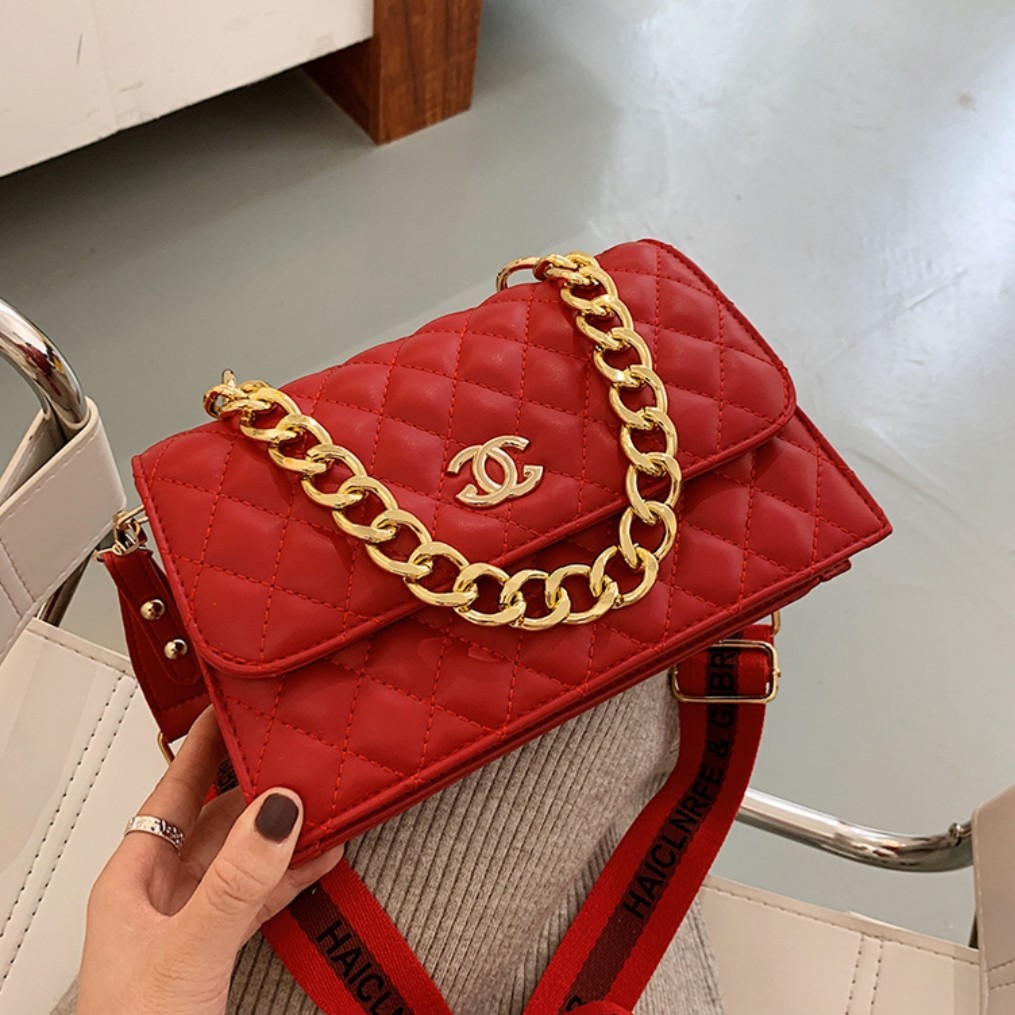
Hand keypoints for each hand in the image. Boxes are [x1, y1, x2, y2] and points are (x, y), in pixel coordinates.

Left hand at [76, 708, 343, 1014]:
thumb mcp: (188, 950)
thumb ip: (235, 881)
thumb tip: (276, 810)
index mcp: (133, 879)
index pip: (171, 788)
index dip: (203, 745)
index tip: (233, 704)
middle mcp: (160, 892)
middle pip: (213, 818)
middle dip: (255, 784)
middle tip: (293, 747)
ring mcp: (191, 921)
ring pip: (242, 857)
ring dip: (280, 830)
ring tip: (320, 796)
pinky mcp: (217, 950)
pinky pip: (259, 896)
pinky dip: (290, 875)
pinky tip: (320, 856)